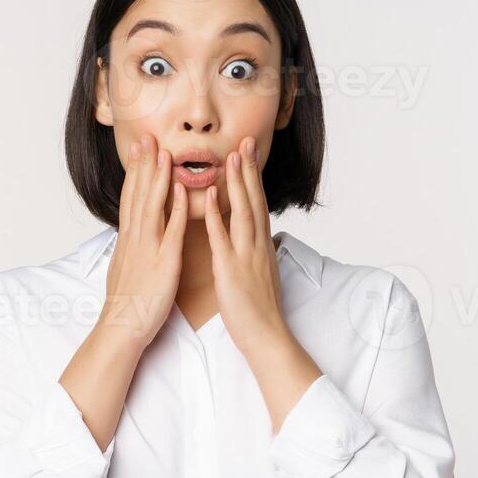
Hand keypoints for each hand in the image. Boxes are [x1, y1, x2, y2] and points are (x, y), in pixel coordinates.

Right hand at [98, 133, 188, 349]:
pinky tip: (179, 190)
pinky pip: (170, 231)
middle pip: (138, 194)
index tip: (139, 149)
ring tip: (163, 152)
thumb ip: (131, 247)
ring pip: (152, 205)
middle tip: (147, 137)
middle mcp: (135, 238)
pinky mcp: (163, 262)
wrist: (122, 327)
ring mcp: (148, 249)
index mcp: (128, 239)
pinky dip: (174, 209)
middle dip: (143, 164)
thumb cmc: (127, 303)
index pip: (131, 197)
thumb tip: (132, 234)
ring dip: (157, 177)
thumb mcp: (125, 267)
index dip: (135, 172)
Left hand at [204, 136, 290, 355]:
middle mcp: (257, 245)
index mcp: (262, 246)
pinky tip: (211, 194)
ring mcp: (245, 255)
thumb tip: (258, 242)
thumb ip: (257, 254)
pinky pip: (223, 237)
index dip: (253, 179)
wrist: (266, 336)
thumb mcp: (261, 275)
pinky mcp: (231, 269)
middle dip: (248, 170)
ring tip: (231, 156)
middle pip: (254, 200)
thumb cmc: (260, 310)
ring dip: (236, 182)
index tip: (249, 155)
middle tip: (245, 142)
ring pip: (242, 211)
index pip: (258, 205)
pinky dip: (217, 213)